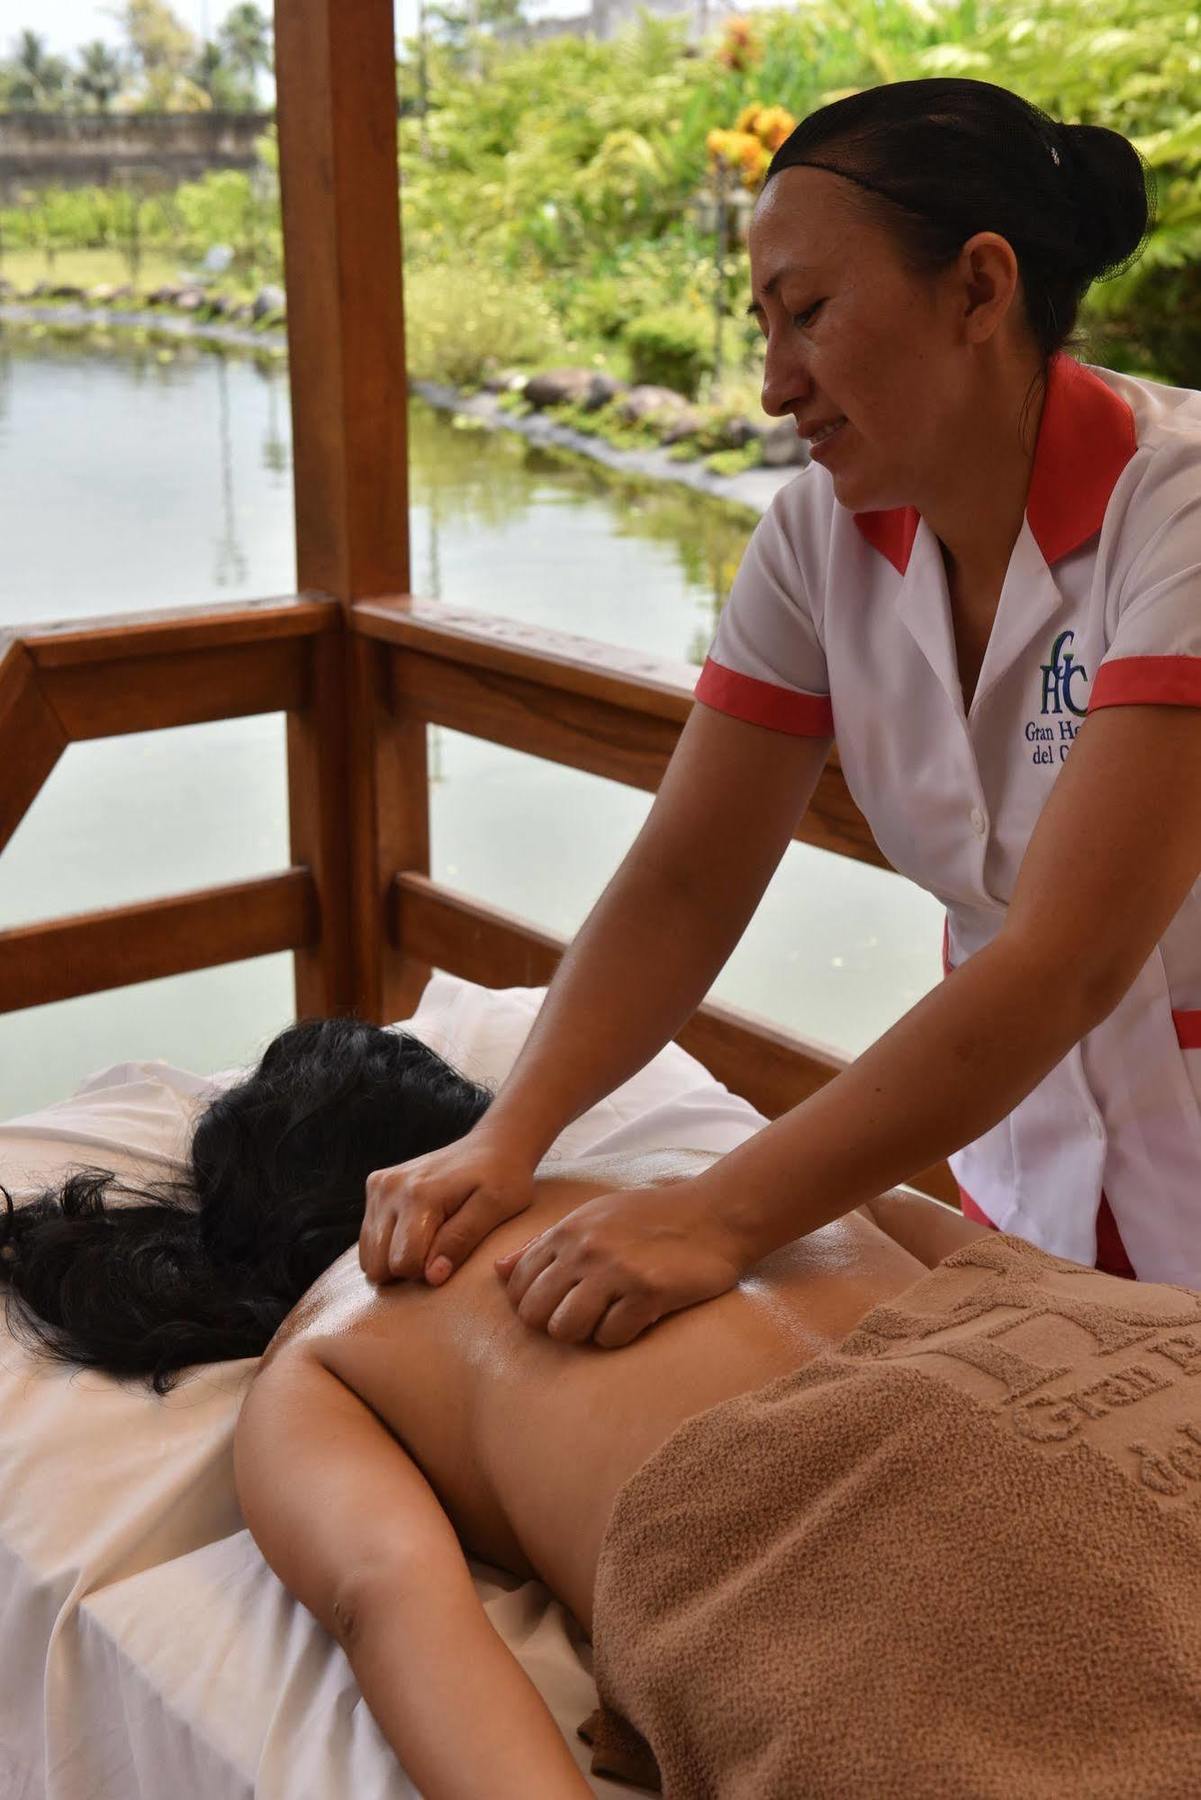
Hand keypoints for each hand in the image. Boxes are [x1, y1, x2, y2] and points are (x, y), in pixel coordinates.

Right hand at [359, 1131, 536, 1285]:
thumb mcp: (496, 1208)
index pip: (404, 1263)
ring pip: (369, 1256)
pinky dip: (389, 1244)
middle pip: (379, 1264)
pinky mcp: (376, 1185)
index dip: (428, 1272)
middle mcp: (390, 1187)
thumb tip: (432, 1276)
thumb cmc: (503, 1179)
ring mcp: (379, 1185)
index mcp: (419, 1194)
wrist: (493, 1145)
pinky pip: (368, 1239)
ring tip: (429, 1239)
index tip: (451, 1256)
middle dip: (409, 1269)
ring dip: (396, 1258)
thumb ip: (461, 1240)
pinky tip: (415, 1231)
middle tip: (440, 1248)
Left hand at [494, 1178, 746, 1348]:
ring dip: (585, 1334)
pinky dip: (621, 1335)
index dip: (530, 1305)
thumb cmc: (650, 1218)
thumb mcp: (592, 1218)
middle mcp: (584, 1249)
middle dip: (553, 1324)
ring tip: (608, 1319)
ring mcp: (614, 1271)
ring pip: (566, 1329)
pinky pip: (611, 1337)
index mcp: (567, 1231)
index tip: (557, 1306)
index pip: (516, 1285)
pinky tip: (637, 1317)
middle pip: (534, 1314)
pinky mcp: (646, 1292)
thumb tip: (498, 1271)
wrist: (714, 1215)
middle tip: (583, 1318)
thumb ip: (543, 1245)